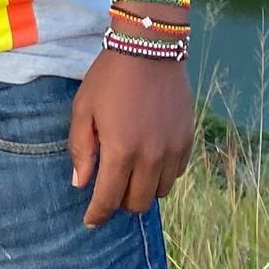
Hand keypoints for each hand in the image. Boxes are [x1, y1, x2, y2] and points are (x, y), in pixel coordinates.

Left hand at [70, 50, 193, 226]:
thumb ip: (81, 149)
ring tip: (129, 172)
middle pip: (137, 203)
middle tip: (109, 188)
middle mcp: (150, 157)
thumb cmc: (108, 77)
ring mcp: (173, 150)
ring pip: (159, 192)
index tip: (90, 221)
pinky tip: (149, 158)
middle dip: (120, 202)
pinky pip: (176, 173)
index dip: (97, 215)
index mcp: (120, 151)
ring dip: (142, 189)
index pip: (108, 199)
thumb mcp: (83, 109)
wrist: (149, 47)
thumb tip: (81, 184)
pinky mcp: (187, 140)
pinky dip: (161, 174)